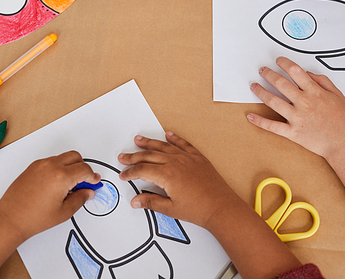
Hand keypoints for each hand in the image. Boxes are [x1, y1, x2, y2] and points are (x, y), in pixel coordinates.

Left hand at [0, 151, 100, 238]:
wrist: (10, 219)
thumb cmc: (33, 218)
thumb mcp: (64, 212)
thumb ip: (80, 199)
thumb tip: (88, 192)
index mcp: (61, 177)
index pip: (84, 169)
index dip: (92, 176)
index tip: (94, 182)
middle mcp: (51, 166)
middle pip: (76, 157)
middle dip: (83, 167)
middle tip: (84, 182)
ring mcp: (40, 165)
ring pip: (63, 157)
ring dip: (71, 167)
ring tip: (69, 185)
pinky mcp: (33, 167)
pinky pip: (52, 161)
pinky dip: (59, 167)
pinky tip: (57, 183)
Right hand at [118, 132, 240, 227]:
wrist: (221, 207)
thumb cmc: (199, 209)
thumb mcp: (170, 209)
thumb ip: (151, 202)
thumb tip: (136, 200)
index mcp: (167, 175)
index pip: (142, 170)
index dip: (130, 172)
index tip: (123, 175)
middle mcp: (175, 163)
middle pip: (149, 156)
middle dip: (134, 156)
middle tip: (123, 156)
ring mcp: (187, 158)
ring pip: (164, 147)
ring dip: (150, 143)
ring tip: (139, 140)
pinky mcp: (198, 158)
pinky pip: (183, 144)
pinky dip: (175, 138)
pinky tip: (168, 134)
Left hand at [247, 57, 344, 160]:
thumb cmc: (343, 121)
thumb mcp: (338, 95)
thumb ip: (323, 81)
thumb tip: (308, 74)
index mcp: (315, 92)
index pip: (295, 71)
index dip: (284, 63)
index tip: (278, 61)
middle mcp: (304, 103)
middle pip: (280, 83)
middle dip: (269, 74)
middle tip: (262, 70)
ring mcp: (296, 117)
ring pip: (273, 101)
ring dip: (260, 92)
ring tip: (254, 86)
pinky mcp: (292, 132)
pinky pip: (272, 126)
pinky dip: (259, 121)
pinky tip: (250, 116)